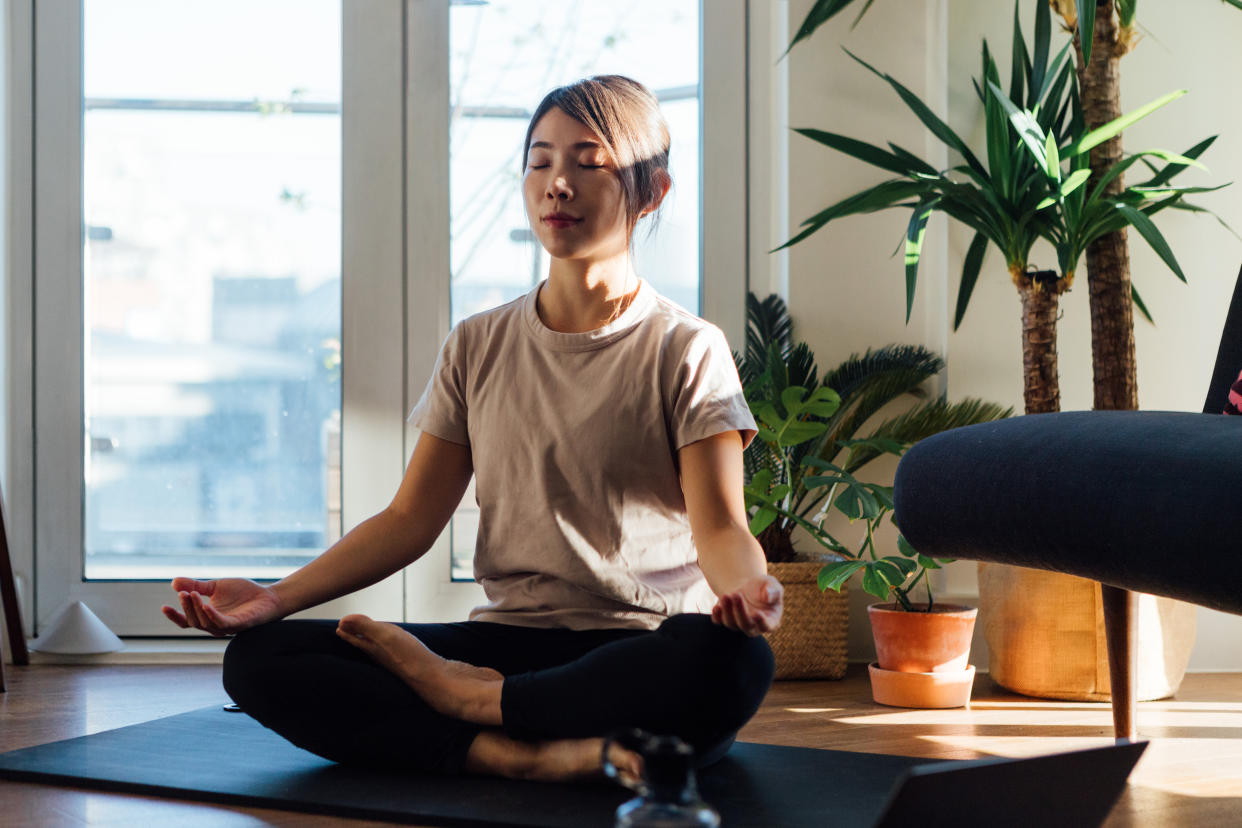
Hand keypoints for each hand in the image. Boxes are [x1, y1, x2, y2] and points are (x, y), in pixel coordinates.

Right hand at [160, 577, 283, 636]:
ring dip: (196, 609)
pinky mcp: (239, 625)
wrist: (268, 596)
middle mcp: (215, 625)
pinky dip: (212, 615)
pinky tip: (206, 605)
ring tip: (193, 593)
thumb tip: (173, 582)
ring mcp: (227, 627)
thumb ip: (196, 585)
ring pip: (205, 624)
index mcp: (207, 617)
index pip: (186, 622)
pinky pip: (222, 623)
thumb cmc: (243, 593)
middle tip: (183, 592)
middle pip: (194, 622)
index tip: (163, 607)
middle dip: (186, 607)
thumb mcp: (216, 586)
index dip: (175, 616)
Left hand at [710, 575, 782, 635]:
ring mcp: (738, 625)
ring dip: (727, 610)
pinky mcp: (725, 619)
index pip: (767, 626)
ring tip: (726, 595)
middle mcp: (754, 626)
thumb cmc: (764, 587)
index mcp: (770, 620)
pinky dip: (717, 616)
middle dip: (740, 611)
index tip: (757, 614)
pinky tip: (717, 607)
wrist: (747, 586)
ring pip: (731, 623)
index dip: (762, 622)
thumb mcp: (772, 584)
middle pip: (746, 625)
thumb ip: (773, 590)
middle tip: (736, 595)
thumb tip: (768, 597)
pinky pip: (719, 621)